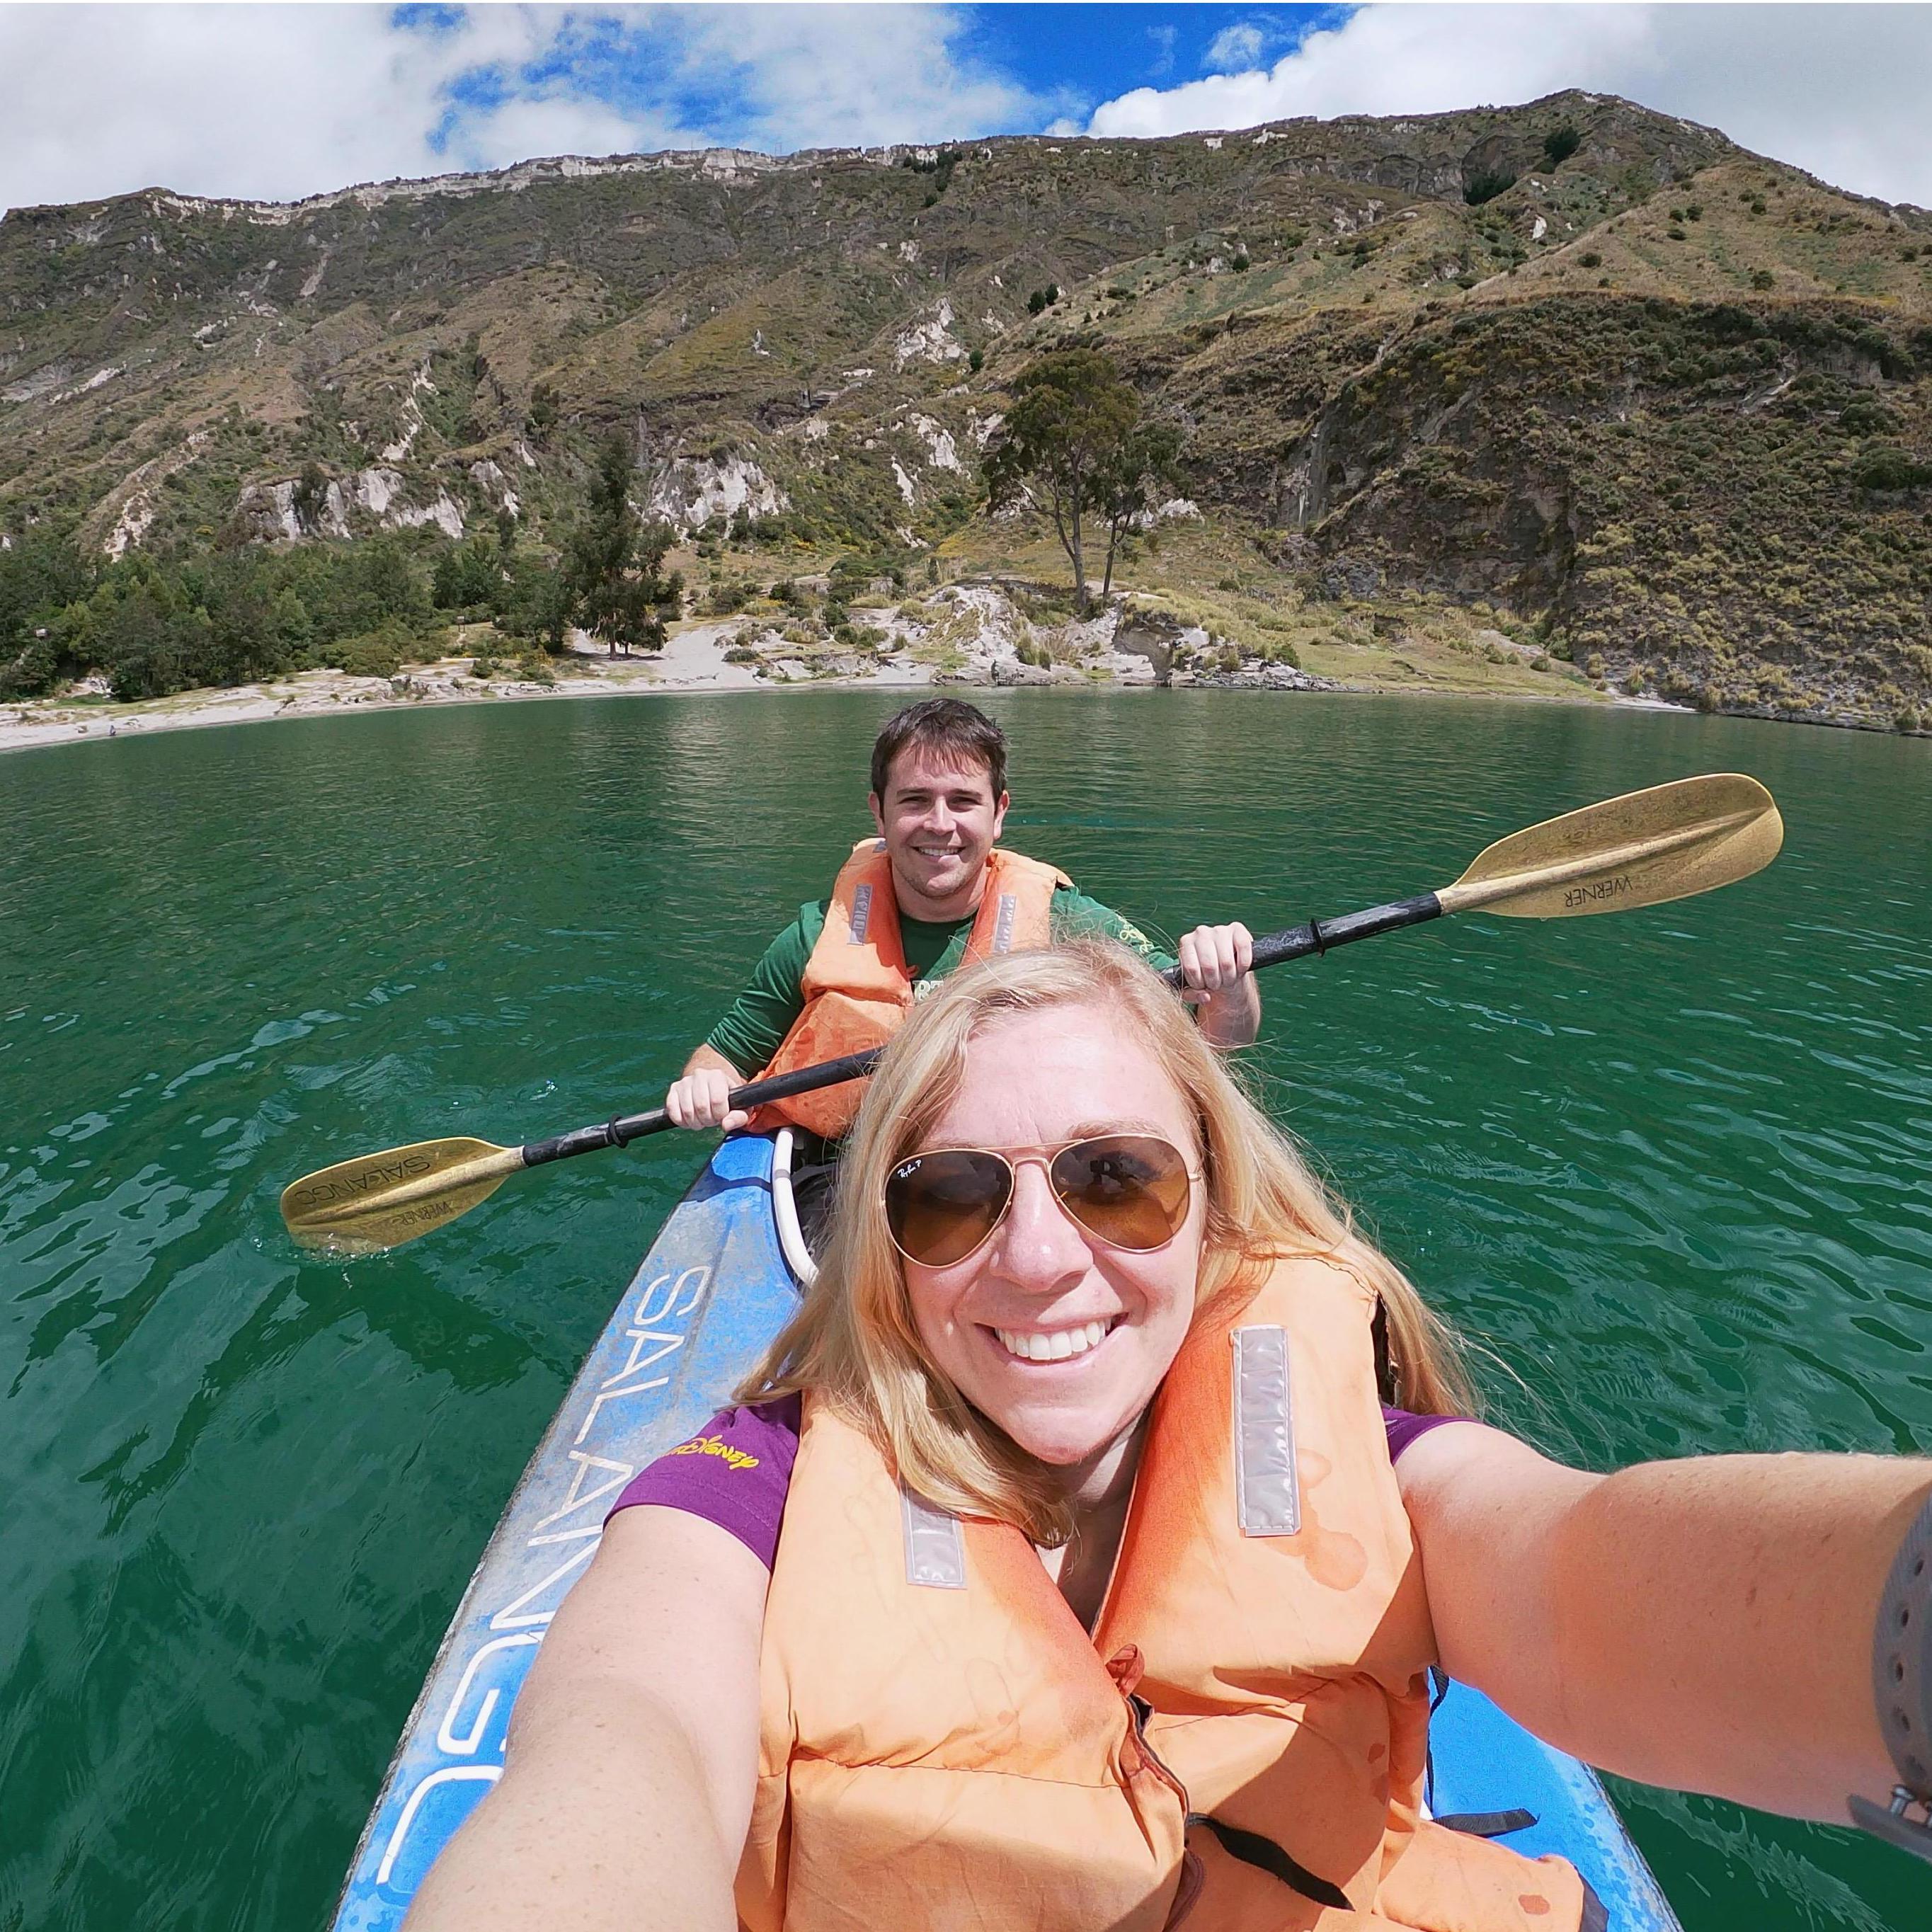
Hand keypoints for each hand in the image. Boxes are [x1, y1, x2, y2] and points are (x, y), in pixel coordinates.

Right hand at [664, 1067, 748, 1131]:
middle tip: (712, 1119)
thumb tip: (726, 1125)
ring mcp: (684, 1082)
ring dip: (695, 1122)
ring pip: (687, 1111)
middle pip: (701, 1107)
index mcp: (717, 1076)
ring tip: (702, 1119)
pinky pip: (673, 1111)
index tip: (722, 1115)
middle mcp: (699, 1075)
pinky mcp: (673, 1090)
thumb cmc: (727, 1097)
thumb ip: (739, 1117)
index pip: (717, 1100)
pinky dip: (681, 1121)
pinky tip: (689, 1119)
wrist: (710, 1084)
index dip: (720, 1115)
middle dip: (708, 1120)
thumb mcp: (739, 1106)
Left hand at [1177, 921, 1259, 1047]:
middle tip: (1217, 984)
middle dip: (1215, 982)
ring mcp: (1219, 929)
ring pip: (1227, 963)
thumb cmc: (1206, 976)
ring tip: (1227, 978)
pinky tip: (1239, 968)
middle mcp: (1201, 932)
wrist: (1224, 968)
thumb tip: (1205, 997)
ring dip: (1229, 977)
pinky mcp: (1238, 929)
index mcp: (1186, 943)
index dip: (1198, 983)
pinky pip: (1243, 950)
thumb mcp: (1194, 987)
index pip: (1191, 968)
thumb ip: (1192, 995)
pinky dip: (1243, 966)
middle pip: (1209, 966)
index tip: (1202, 986)